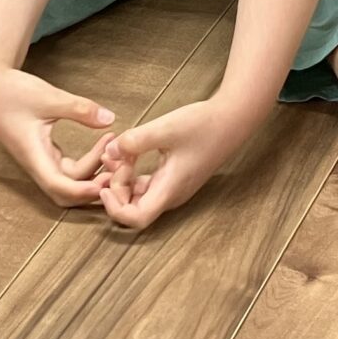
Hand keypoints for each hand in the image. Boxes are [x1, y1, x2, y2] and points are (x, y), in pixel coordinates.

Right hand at [0, 63, 115, 207]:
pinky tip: (103, 145)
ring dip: (93, 173)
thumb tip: (109, 119)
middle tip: (119, 169)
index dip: (84, 190)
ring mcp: (40, 159)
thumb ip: (79, 108)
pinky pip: (69, 168)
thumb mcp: (48, 97)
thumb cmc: (11, 91)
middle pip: (66, 193)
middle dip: (93, 187)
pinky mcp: (44, 152)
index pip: (59, 186)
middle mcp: (37, 163)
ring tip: (115, 152)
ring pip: (69, 181)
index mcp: (33, 155)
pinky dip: (88, 163)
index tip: (108, 180)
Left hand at [95, 96, 250, 231]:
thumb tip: (109, 152)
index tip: (106, 184)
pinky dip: (133, 172)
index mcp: (170, 189)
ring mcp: (173, 187)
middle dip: (116, 188)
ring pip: (139, 195)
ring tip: (117, 152)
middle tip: (114, 158)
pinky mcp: (173, 177)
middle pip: (133, 209)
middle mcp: (171, 195)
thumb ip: (135, 141)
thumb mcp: (166, 128)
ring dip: (123, 179)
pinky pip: (146, 184)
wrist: (232, 119)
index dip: (115, 209)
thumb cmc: (203, 125)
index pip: (137, 219)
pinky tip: (128, 151)